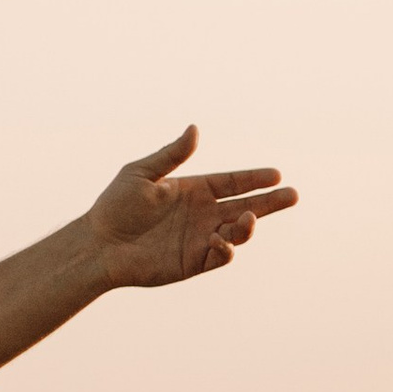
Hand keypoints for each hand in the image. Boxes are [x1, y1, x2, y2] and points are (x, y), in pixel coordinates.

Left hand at [87, 125, 297, 287]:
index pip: (231, 182)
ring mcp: (199, 239)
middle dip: (270, 202)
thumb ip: (171, 155)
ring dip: (248, 226)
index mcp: (192, 190)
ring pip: (236, 232)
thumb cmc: (115, 206)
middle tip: (293, 195)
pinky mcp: (193, 262)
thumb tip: (195, 129)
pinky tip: (220, 240)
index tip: (276, 174)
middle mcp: (201, 214)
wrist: (98, 244)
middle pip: (245, 206)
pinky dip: (226, 249)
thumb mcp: (142, 173)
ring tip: (251, 217)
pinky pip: (219, 256)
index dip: (254, 179)